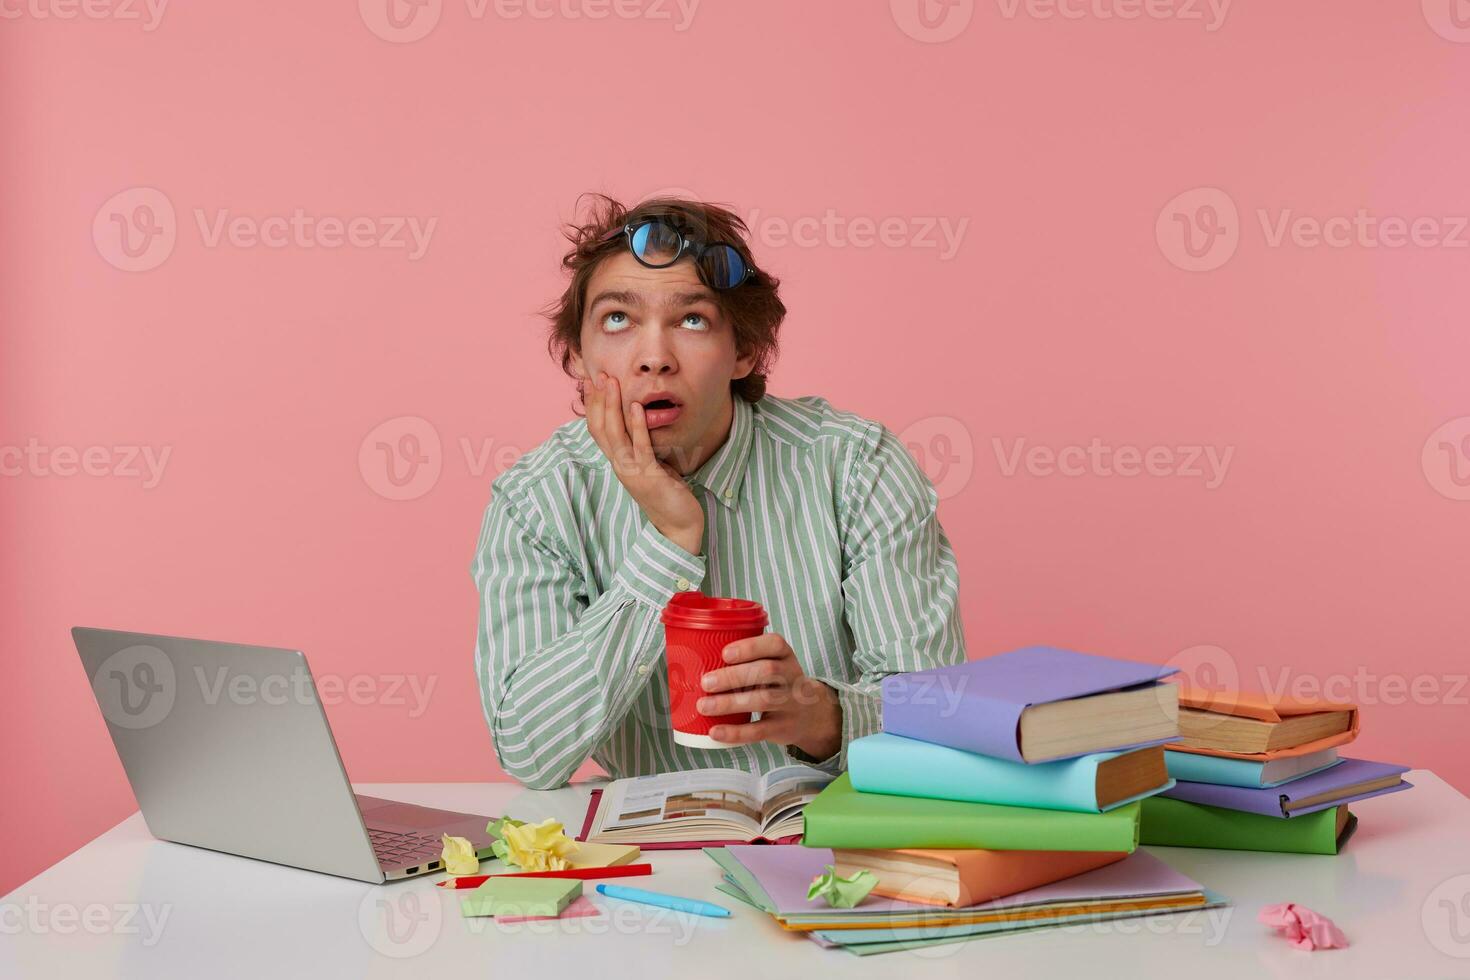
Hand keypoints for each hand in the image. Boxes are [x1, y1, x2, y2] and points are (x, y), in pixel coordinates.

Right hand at [584, 371, 704, 555]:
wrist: (679, 527)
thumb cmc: (667, 495)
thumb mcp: (651, 465)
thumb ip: (642, 447)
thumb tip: (641, 424)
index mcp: (618, 462)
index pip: (597, 429)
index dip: (593, 405)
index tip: (592, 382)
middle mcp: (619, 466)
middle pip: (600, 428)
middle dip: (598, 400)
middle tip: (598, 374)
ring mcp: (632, 472)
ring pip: (615, 434)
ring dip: (612, 406)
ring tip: (612, 382)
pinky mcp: (649, 476)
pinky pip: (640, 447)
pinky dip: (638, 425)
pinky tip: (637, 407)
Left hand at [697, 633, 842, 760]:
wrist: (813, 715)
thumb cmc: (779, 683)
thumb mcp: (775, 664)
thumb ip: (747, 661)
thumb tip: (696, 661)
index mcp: (786, 656)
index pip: (775, 644)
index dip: (750, 647)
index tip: (725, 653)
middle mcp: (791, 677)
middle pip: (767, 672)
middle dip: (734, 676)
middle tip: (705, 682)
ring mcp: (789, 704)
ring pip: (762, 700)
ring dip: (730, 703)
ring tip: (703, 706)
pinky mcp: (782, 728)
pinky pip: (759, 731)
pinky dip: (735, 732)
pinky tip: (715, 731)